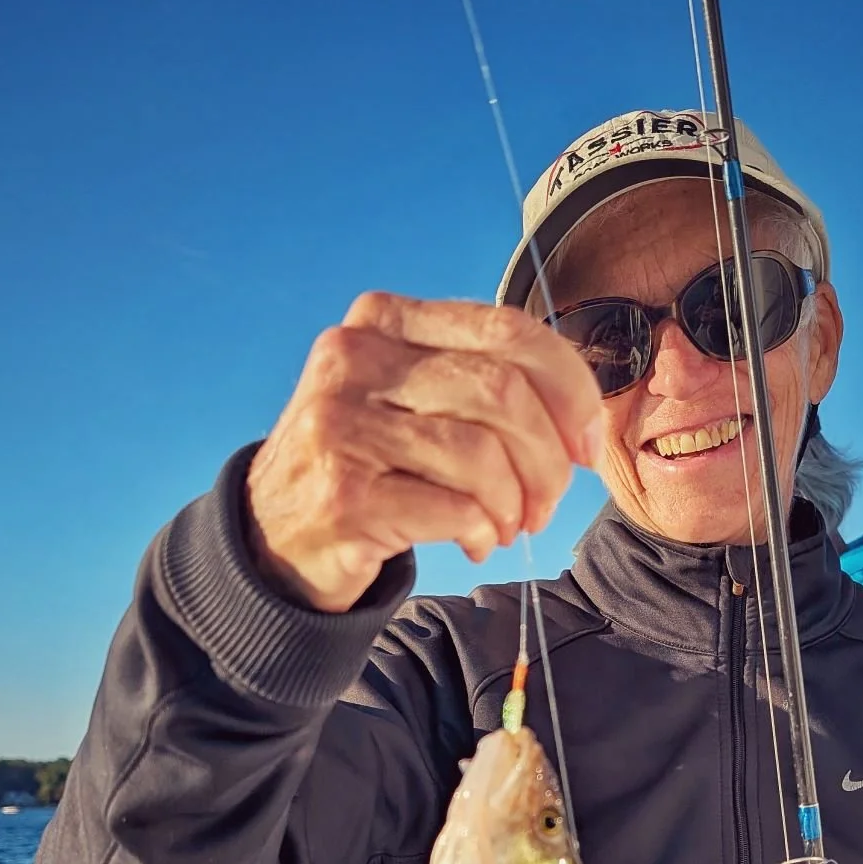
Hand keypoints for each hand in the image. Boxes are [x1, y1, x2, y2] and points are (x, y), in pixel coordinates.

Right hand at [245, 293, 604, 611]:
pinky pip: (454, 508)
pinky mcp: (343, 494)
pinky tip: (475, 542)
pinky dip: (483, 531)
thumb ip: (481, 383)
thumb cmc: (367, 465)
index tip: (587, 446)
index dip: (572, 390)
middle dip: (548, 458)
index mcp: (385, 321)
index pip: (508, 331)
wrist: (274, 537)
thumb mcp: (409, 398)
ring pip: (482, 454)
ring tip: (508, 527)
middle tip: (548, 503)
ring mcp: (342, 425)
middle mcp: (355, 359)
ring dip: (515, 503)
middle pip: (503, 392)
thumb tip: (580, 420)